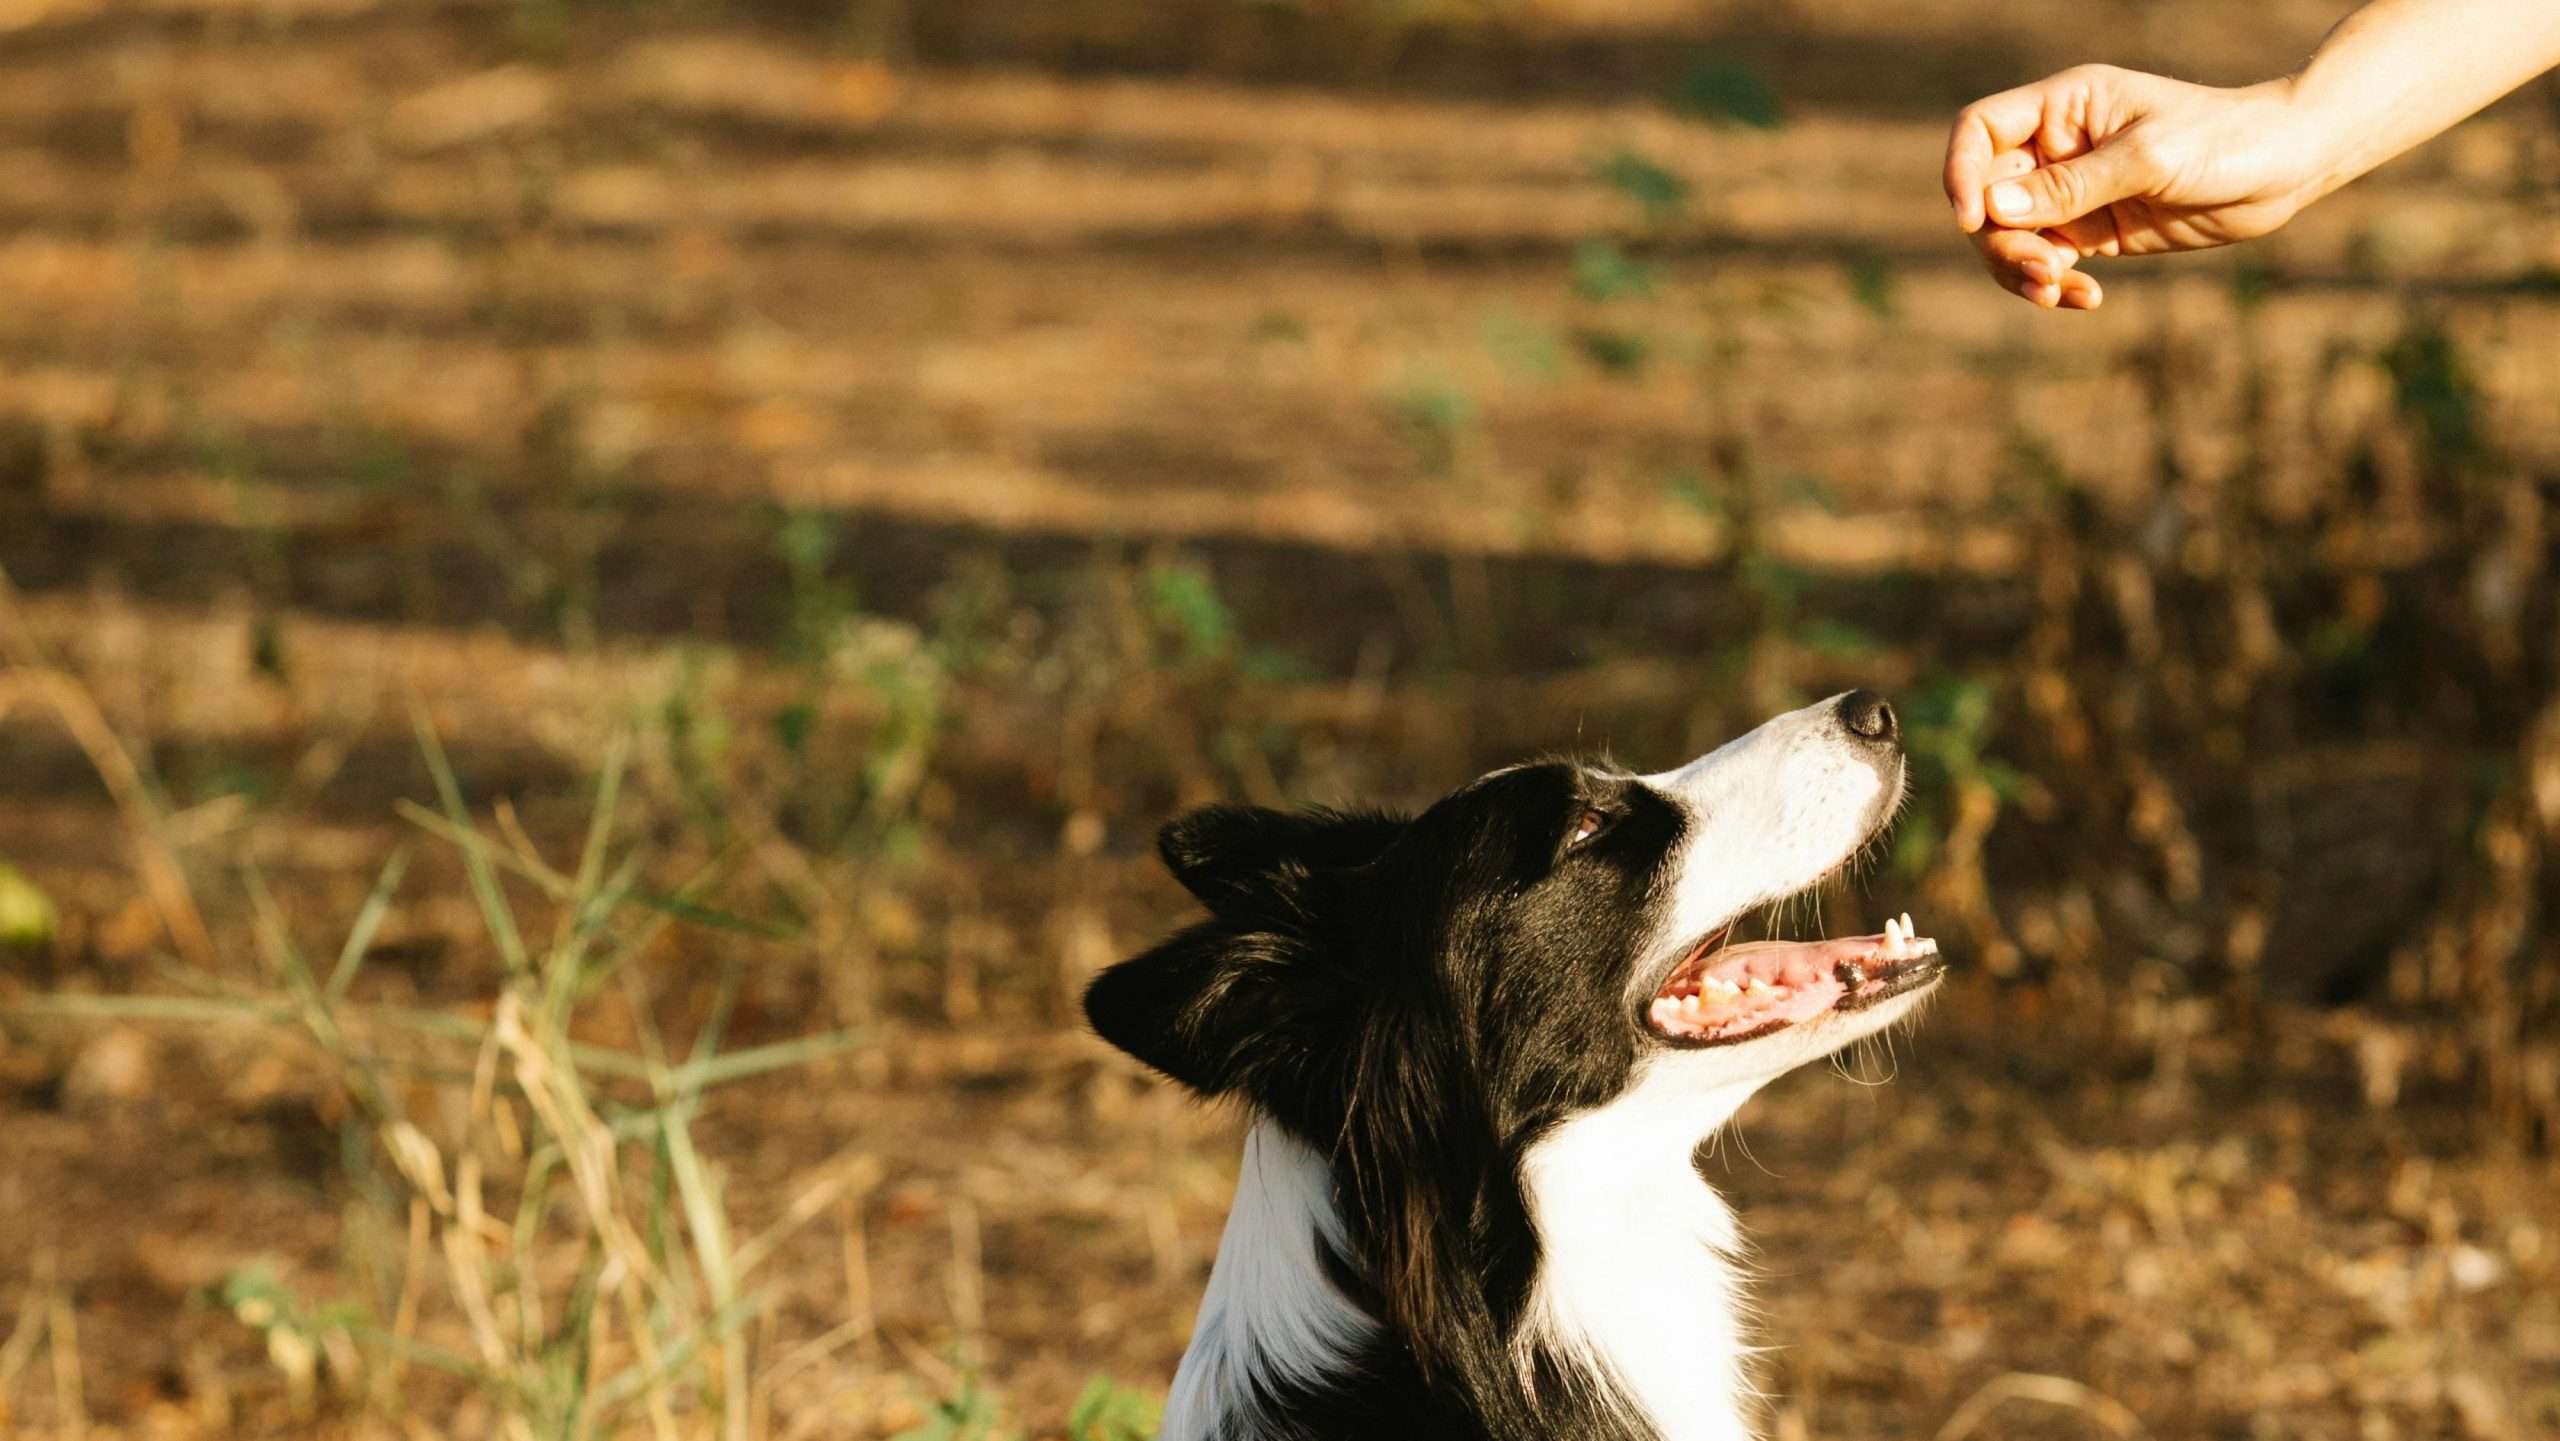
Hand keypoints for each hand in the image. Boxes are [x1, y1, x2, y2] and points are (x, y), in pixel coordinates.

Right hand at [1944, 65, 2325, 309]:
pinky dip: (2055, 287)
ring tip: (2059, 293)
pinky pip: (2048, 264)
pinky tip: (2087, 300)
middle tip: (2043, 273)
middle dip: (2003, 242)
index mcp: (2062, 106)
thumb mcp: (2147, 158)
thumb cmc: (2224, 140)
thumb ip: (2069, 185)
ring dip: (2023, 272)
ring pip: (2011, 239)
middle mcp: (2057, 147)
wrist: (2286, 168)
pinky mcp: (2091, 232)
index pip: (1980, 131)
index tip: (1971, 220)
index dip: (1961, 173)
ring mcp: (2071, 192)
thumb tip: (1991, 209)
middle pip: (1987, 198)